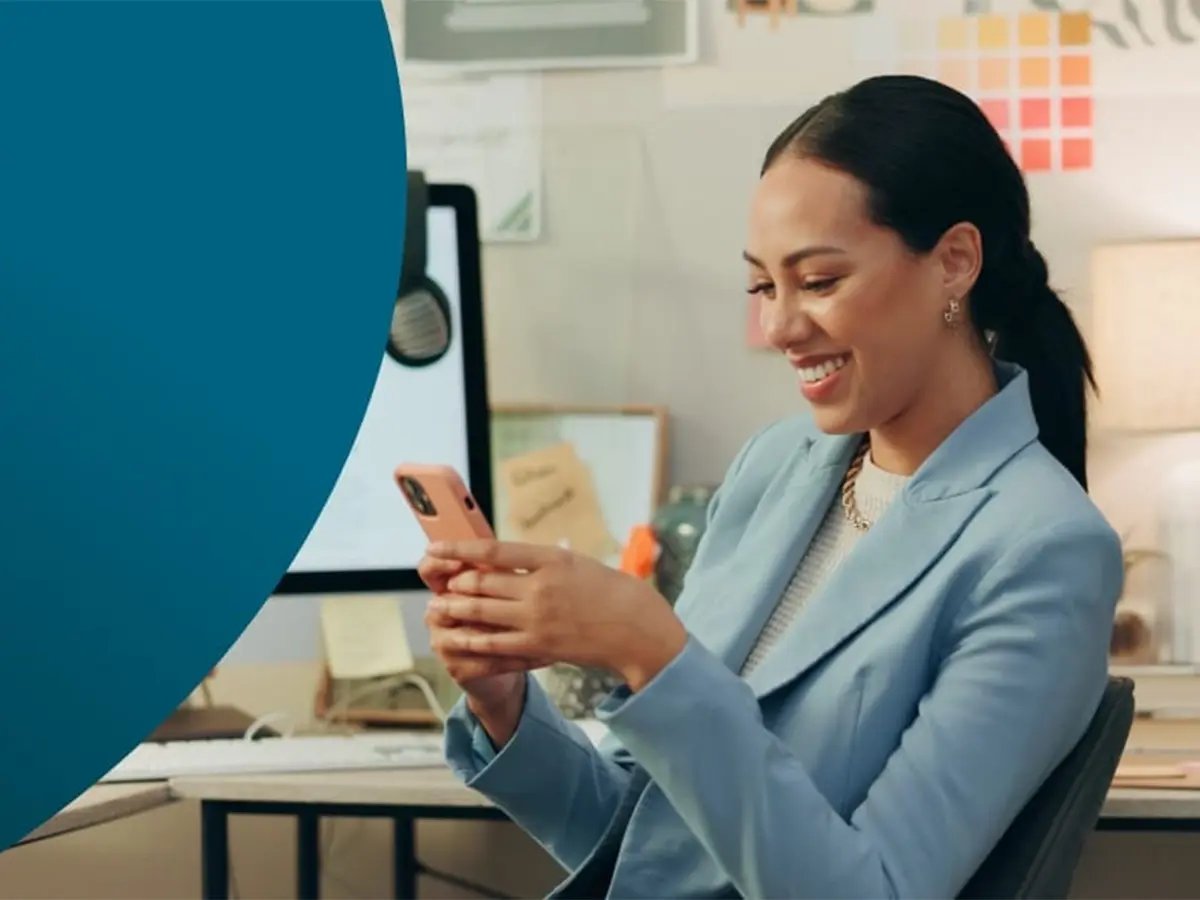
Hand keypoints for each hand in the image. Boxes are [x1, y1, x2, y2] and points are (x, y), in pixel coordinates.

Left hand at [425, 540, 688, 691]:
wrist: (634, 627)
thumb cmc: (606, 589)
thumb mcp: (572, 562)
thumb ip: (536, 561)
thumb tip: (498, 558)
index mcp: (550, 559)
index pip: (493, 550)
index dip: (459, 549)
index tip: (436, 548)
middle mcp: (540, 588)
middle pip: (483, 583)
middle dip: (455, 584)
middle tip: (439, 584)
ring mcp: (538, 620)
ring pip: (483, 614)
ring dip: (456, 611)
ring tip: (438, 608)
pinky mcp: (538, 647)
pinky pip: (495, 646)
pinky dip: (472, 642)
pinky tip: (457, 639)